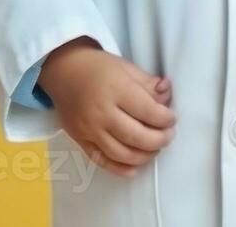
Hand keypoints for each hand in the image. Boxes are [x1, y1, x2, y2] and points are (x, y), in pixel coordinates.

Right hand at [37, 37, 175, 176]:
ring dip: (144, 156)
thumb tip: (167, 94)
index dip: (166, 119)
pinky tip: (134, 167)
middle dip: (159, 140)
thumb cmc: (98, 67)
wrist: (63, 70)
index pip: (148, 111)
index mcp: (116, 89)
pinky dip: (120, 168)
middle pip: (136, 136)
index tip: (172, 118)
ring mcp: (89, 129)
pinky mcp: (80, 140)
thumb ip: (148, 83)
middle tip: (168, 135)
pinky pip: (101, 160)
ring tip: (155, 148)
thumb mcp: (126, 67)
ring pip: (122, 153)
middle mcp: (101, 112)